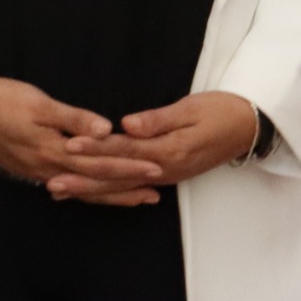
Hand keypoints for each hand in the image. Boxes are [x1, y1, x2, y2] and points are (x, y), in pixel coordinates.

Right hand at [0, 75, 161, 199]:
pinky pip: (65, 184)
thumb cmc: (2, 100)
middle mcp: (46, 167)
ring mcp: (36, 170)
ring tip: (134, 197)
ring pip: (81, 187)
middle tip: (155, 193)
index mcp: (52, 151)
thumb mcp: (40, 105)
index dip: (130, 167)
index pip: (100, 163)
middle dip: (126, 188)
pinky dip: (85, 189)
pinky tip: (92, 192)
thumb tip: (107, 131)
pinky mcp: (29, 167)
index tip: (156, 170)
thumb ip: (74, 119)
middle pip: (94, 182)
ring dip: (108, 193)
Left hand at [56, 91, 258, 202]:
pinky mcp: (167, 175)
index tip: (69, 144)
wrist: (249, 128)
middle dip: (83, 179)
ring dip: (90, 189)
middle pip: (116, 175)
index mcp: (168, 150)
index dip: (95, 147)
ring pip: (121, 186)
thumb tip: (127, 125)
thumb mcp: (192, 108)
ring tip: (61, 192)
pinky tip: (93, 191)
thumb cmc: (222, 111)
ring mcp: (165, 176)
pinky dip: (109, 190)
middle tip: (51, 183)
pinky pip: (131, 186)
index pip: (124, 149)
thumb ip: (159, 119)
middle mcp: (163, 169)